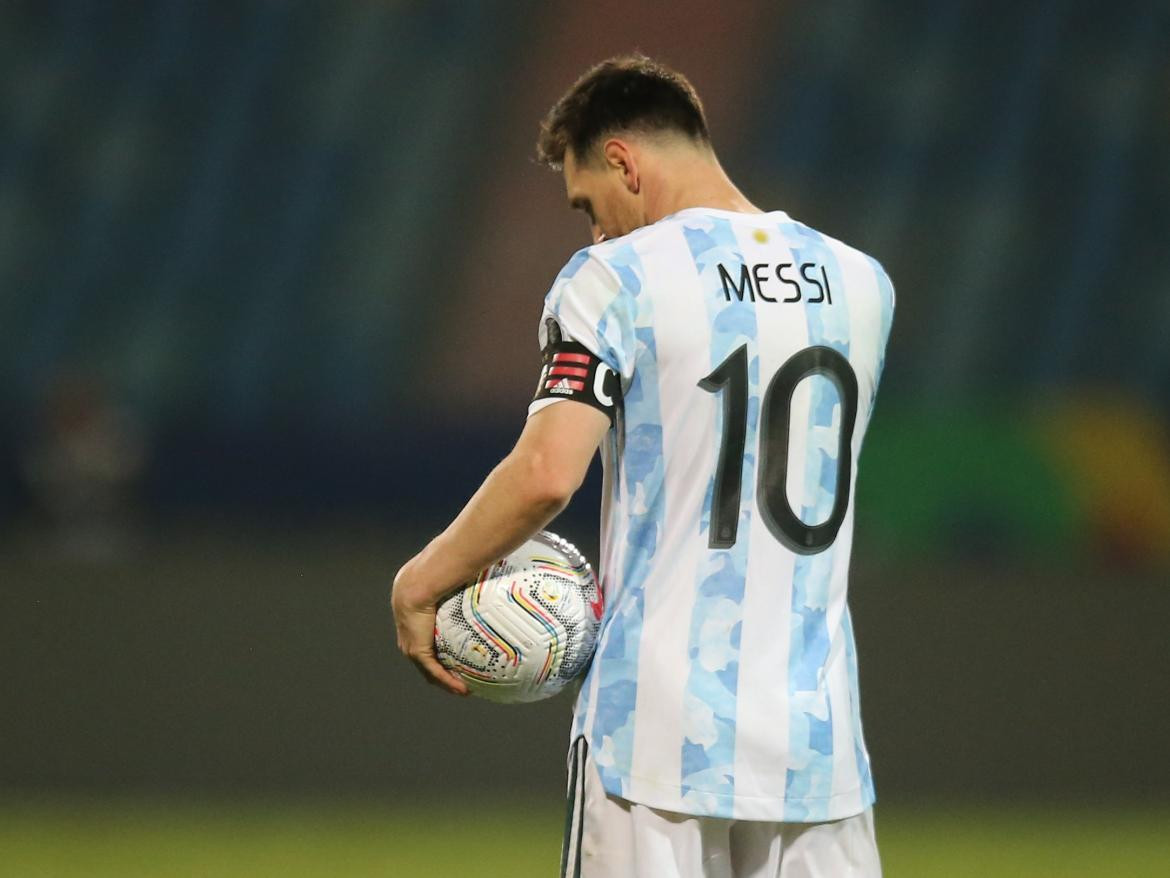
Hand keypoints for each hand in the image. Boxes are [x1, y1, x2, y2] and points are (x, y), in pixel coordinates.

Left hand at [391, 563, 469, 696]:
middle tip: (463, 677)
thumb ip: (463, 581)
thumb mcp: (449, 580)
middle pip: (426, 660)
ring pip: (430, 671)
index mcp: (413, 620)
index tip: (456, 655)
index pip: (425, 639)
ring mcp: (411, 646)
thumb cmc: (435, 574)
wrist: (419, 582)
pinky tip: (464, 690)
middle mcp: (409, 635)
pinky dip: (449, 682)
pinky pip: (436, 672)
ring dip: (447, 682)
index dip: (439, 649)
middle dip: (444, 671)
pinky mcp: (418, 652)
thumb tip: (484, 572)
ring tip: (465, 689)